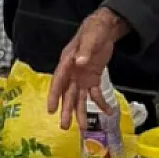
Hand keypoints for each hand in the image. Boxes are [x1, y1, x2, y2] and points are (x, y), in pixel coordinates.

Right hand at [48, 9, 129, 128]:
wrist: (104, 29)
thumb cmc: (93, 31)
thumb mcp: (90, 37)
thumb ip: (85, 50)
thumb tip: (80, 62)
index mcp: (67, 62)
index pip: (58, 80)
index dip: (54, 95)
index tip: (51, 109)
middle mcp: (72, 73)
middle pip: (68, 94)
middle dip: (66, 110)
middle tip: (64, 126)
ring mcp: (82, 78)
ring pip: (79, 98)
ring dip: (80, 112)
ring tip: (81, 128)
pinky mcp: (92, 80)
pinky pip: (95, 94)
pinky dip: (100, 103)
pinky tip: (107, 112)